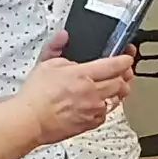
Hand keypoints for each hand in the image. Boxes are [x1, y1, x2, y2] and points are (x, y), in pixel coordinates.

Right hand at [17, 53, 134, 145]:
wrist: (30, 121)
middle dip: (125, 75)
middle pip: (121, 82)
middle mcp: (92, 91)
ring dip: (118, 91)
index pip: (114, 65)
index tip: (127, 58)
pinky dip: (105, 106)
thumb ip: (57, 47)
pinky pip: (107, 112)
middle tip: (122, 72)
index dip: (125, 60)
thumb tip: (64, 36)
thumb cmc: (36, 95)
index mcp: (82, 75)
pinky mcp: (92, 122)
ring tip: (112, 86)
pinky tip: (98, 102)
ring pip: (118, 97)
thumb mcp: (45, 64)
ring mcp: (94, 108)